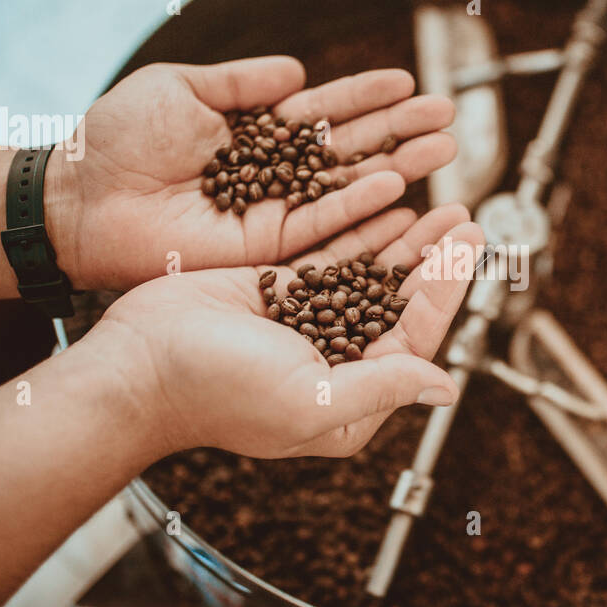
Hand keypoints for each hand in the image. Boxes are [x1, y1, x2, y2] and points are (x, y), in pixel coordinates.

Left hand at [46, 56, 456, 290]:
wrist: (80, 197)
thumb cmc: (117, 138)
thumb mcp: (180, 88)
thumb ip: (242, 83)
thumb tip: (300, 73)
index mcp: (256, 132)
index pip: (325, 112)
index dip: (367, 97)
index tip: (410, 81)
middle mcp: (274, 174)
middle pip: (350, 151)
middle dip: (400, 133)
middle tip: (449, 118)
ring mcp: (273, 212)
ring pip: (349, 190)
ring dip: (398, 169)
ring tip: (444, 151)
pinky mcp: (267, 249)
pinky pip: (323, 228)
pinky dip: (361, 208)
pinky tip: (399, 186)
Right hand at [92, 204, 482, 458]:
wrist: (138, 364)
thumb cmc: (216, 392)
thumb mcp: (309, 398)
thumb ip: (381, 388)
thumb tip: (446, 388)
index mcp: (349, 400)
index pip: (414, 340)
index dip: (445, 292)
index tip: (468, 251)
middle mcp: (334, 363)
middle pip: (399, 304)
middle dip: (434, 261)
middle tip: (465, 220)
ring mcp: (306, 324)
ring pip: (370, 276)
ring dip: (407, 242)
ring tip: (441, 209)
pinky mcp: (277, 290)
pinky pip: (332, 256)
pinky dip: (362, 232)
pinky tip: (390, 206)